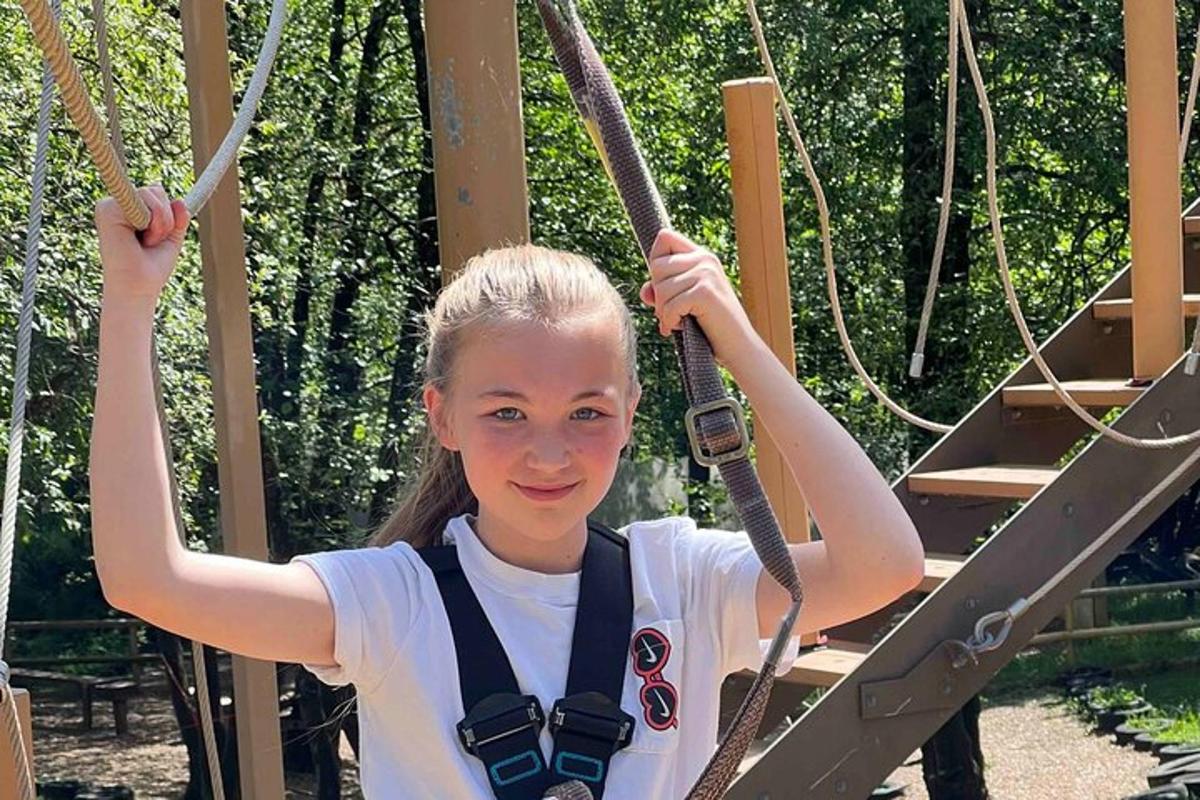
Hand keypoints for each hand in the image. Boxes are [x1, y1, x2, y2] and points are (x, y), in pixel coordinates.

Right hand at [95, 184, 189, 302]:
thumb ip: (177, 218)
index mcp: (130, 210)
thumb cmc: (151, 266)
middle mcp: (118, 204)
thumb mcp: (170, 238)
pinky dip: (153, 221)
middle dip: (166, 219)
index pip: (157, 194)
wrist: (138, 286)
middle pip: (156, 190)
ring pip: (152, 193)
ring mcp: (110, 205)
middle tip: (152, 242)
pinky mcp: (106, 209)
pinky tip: (141, 237)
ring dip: (161, 222)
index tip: (157, 239)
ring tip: (146, 241)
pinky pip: (142, 199)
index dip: (168, 215)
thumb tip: (179, 201)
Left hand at [639, 229, 756, 364]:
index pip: (664, 237)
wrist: (739, 347)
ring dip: (663, 312)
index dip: (655, 260)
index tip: (665, 286)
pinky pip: (669, 306)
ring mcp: (706, 274)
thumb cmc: (709, 327)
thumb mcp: (683, 302)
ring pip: (660, 289)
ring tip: (679, 321)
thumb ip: (661, 290)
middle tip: (672, 312)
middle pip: (656, 266)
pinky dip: (669, 322)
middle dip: (658, 294)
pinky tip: (680, 328)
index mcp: (701, 256)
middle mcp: (705, 259)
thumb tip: (645, 291)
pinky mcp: (705, 293)